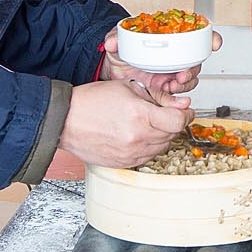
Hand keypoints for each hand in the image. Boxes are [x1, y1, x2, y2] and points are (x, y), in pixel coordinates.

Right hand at [57, 77, 188, 168]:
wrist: (66, 120)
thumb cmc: (92, 101)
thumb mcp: (128, 88)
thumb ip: (158, 97)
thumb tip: (180, 104)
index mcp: (140, 115)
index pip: (179, 121)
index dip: (186, 114)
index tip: (184, 111)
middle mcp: (137, 137)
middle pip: (172, 134)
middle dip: (172, 123)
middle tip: (162, 114)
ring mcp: (131, 153)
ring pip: (161, 147)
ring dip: (160, 135)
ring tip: (145, 123)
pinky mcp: (123, 163)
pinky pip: (147, 157)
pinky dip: (147, 146)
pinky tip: (136, 135)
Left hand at [101, 28, 222, 97]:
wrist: (112, 72)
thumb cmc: (120, 52)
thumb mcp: (117, 41)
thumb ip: (115, 38)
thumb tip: (112, 41)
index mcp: (168, 42)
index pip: (195, 36)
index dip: (209, 38)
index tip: (213, 42)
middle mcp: (174, 58)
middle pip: (196, 61)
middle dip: (194, 68)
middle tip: (182, 74)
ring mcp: (170, 74)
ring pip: (190, 80)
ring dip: (186, 84)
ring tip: (174, 86)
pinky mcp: (164, 91)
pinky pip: (177, 96)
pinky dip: (177, 99)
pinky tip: (171, 98)